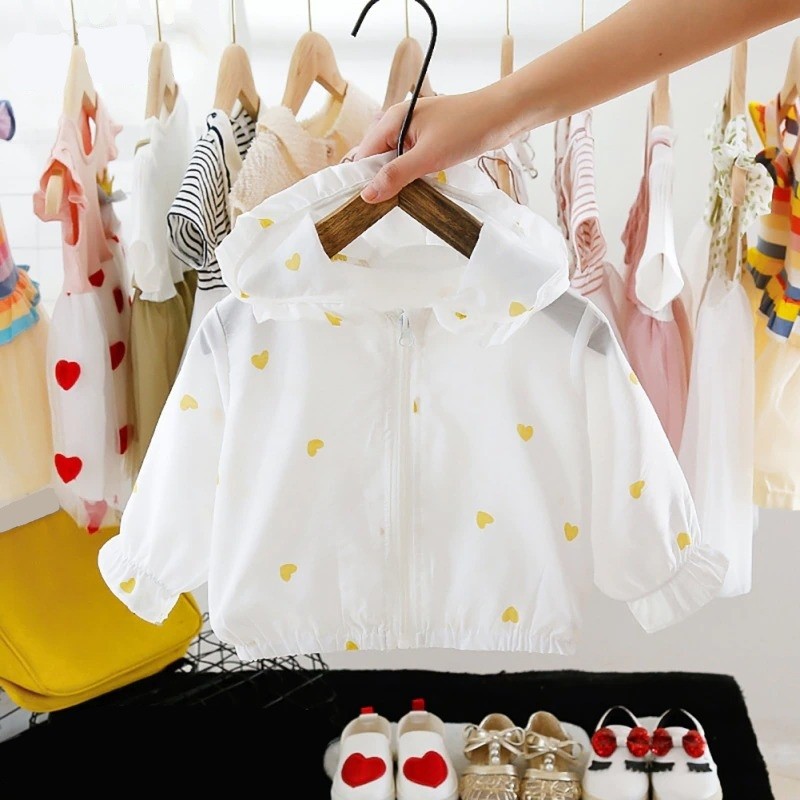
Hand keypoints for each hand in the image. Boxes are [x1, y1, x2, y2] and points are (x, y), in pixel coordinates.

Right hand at [355, 90, 510, 203]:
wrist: (504, 114)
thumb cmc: (468, 127)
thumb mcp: (428, 157)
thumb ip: (396, 175)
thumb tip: (368, 194)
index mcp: (393, 119)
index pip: (364, 152)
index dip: (363, 178)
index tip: (366, 203)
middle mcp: (400, 121)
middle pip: (377, 156)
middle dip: (380, 179)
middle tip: (387, 203)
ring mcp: (416, 129)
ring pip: (395, 159)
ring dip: (397, 177)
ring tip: (402, 196)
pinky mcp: (430, 137)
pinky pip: (411, 158)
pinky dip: (411, 172)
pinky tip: (418, 185)